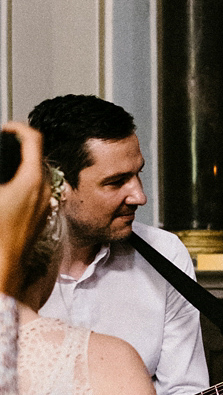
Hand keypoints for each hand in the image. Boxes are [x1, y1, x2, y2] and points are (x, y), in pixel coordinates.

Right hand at [0, 123, 49, 296]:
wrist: (4, 267)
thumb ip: (1, 170)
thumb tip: (2, 169)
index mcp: (31, 179)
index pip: (33, 139)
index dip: (19, 128)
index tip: (8, 128)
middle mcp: (44, 189)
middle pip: (37, 155)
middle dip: (20, 147)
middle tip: (6, 145)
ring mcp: (45, 203)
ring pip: (38, 173)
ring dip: (23, 166)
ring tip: (6, 167)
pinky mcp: (42, 216)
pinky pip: (37, 190)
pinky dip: (25, 182)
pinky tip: (9, 189)